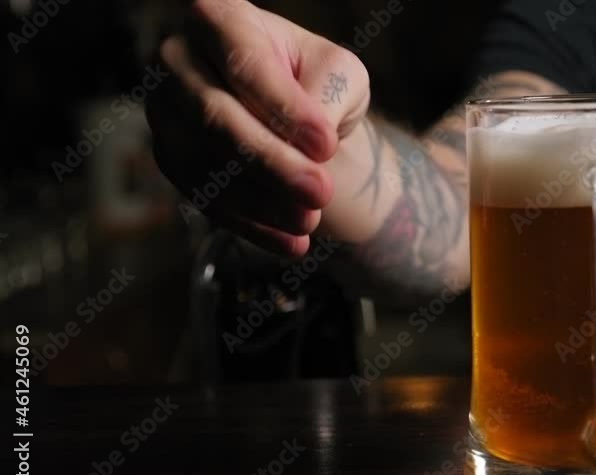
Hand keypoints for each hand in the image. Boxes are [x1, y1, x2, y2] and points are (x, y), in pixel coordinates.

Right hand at [148, 0, 369, 255]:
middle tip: (320, 193)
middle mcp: (178, 60)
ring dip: (262, 202)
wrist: (298, 121)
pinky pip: (204, 198)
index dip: (285, 108)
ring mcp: (166, 112)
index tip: (327, 145)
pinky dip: (251, 226)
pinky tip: (291, 242)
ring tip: (310, 220)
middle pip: (216, 118)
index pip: (245, 64)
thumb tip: (311, 143)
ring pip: (205, 165)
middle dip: (272, 164)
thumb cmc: (319, 84)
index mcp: (218, 18)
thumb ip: (328, 95)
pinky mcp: (171, 159)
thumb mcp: (341, 76)